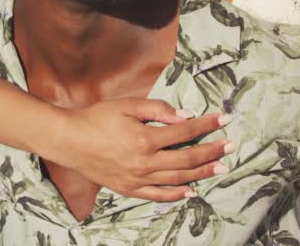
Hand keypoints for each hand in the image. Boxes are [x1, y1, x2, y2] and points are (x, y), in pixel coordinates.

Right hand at [44, 99, 232, 201]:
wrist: (68, 141)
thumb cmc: (96, 118)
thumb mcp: (127, 105)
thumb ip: (158, 110)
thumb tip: (185, 116)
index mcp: (144, 138)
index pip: (185, 132)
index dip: (207, 125)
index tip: (224, 119)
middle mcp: (143, 162)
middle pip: (187, 159)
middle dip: (212, 151)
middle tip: (231, 146)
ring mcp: (137, 178)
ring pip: (177, 179)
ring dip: (201, 173)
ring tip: (220, 168)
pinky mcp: (128, 188)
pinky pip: (157, 195)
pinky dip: (176, 195)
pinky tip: (190, 191)